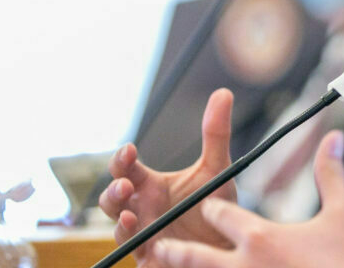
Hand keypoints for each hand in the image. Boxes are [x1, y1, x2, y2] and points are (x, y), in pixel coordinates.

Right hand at [98, 88, 237, 265]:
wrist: (230, 244)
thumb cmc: (216, 206)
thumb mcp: (216, 169)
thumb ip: (215, 134)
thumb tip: (224, 93)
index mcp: (150, 185)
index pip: (126, 169)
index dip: (123, 159)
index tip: (130, 149)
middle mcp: (140, 209)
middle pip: (113, 199)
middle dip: (113, 191)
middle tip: (126, 184)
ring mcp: (143, 235)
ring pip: (119, 229)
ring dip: (120, 222)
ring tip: (130, 215)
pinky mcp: (150, 258)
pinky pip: (135, 253)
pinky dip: (135, 246)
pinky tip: (145, 240)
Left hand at [152, 131, 343, 267]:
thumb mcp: (343, 212)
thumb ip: (330, 173)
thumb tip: (333, 138)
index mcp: (262, 237)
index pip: (221, 214)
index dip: (213, 208)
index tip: (207, 205)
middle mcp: (246, 265)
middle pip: (196, 257)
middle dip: (178, 251)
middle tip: (161, 248)